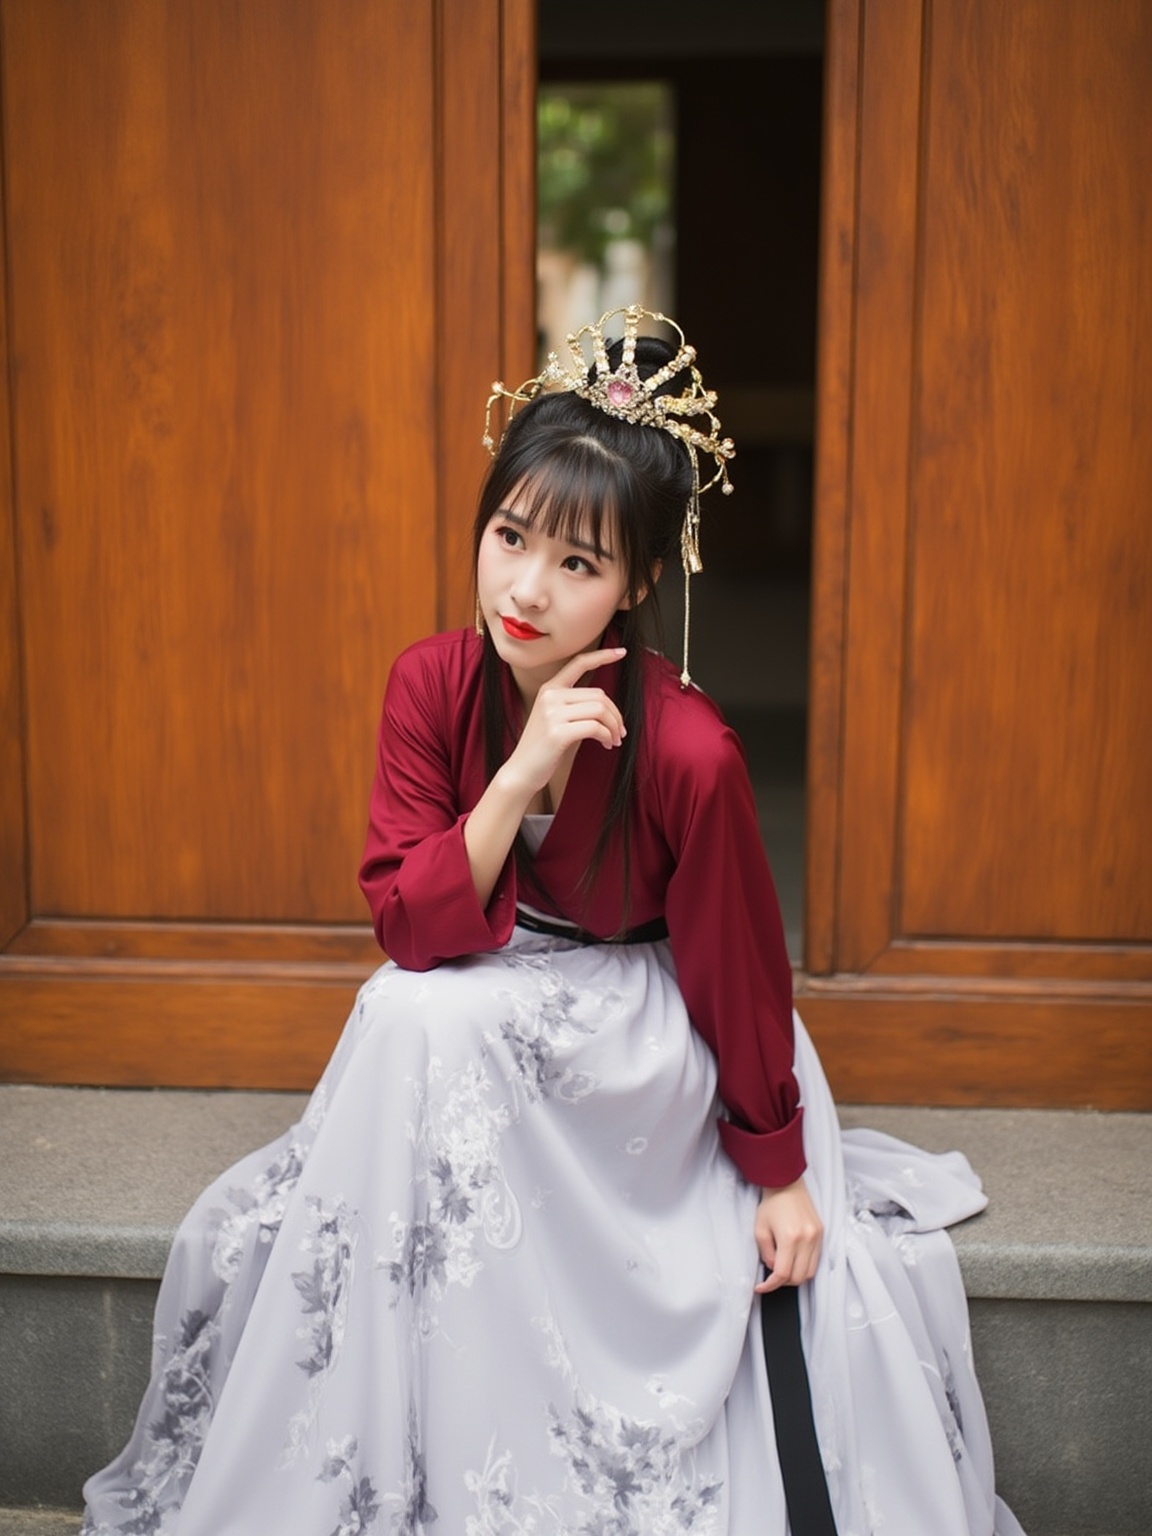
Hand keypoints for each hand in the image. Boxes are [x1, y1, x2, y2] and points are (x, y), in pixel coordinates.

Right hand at [500, 647, 626, 797]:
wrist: (522, 771)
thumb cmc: (545, 748)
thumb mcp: (557, 719)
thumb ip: (576, 705)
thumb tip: (608, 705)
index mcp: (550, 689)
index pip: (579, 663)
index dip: (602, 656)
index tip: (622, 652)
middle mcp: (550, 696)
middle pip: (599, 695)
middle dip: (615, 714)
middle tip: (620, 731)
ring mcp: (552, 713)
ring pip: (600, 710)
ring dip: (614, 727)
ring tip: (614, 740)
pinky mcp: (558, 732)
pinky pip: (595, 727)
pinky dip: (607, 737)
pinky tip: (606, 745)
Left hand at [752, 1177, 822, 1291]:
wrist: (786, 1183)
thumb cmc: (771, 1204)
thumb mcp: (760, 1230)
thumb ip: (766, 1254)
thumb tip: (773, 1269)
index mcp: (790, 1238)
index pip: (783, 1274)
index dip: (770, 1285)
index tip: (761, 1287)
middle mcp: (807, 1239)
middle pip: (799, 1277)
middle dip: (784, 1282)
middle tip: (771, 1277)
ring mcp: (817, 1237)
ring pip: (810, 1272)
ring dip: (796, 1276)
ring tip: (783, 1267)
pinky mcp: (821, 1234)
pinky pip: (816, 1260)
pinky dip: (804, 1265)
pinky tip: (793, 1259)